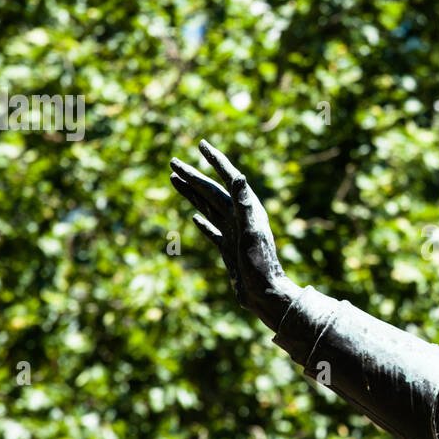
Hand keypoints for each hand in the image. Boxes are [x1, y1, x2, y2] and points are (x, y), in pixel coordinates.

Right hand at [169, 140, 297, 327]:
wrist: (266, 294)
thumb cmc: (261, 265)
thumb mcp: (252, 232)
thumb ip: (245, 204)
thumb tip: (239, 175)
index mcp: (246, 209)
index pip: (228, 178)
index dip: (215, 160)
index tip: (201, 144)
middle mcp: (240, 217)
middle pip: (211, 190)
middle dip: (192, 175)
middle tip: (173, 161)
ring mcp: (233, 232)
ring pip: (208, 206)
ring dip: (192, 193)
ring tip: (174, 180)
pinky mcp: (229, 248)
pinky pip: (212, 230)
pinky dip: (203, 221)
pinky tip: (194, 216)